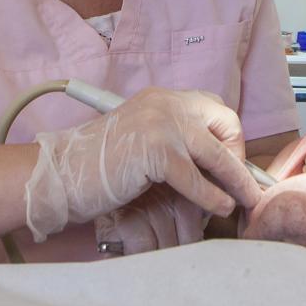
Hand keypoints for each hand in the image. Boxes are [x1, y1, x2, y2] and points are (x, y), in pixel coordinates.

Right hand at [25, 88, 261, 241]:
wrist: (59, 174)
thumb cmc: (97, 165)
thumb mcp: (142, 140)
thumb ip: (173, 141)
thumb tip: (213, 164)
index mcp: (163, 98)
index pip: (214, 107)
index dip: (230, 136)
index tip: (234, 162)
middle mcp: (166, 103)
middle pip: (224, 123)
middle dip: (239, 155)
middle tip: (244, 182)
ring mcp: (161, 124)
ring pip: (215, 152)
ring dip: (236, 179)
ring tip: (246, 200)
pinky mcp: (154, 151)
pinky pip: (194, 177)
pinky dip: (211, 196)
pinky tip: (220, 207)